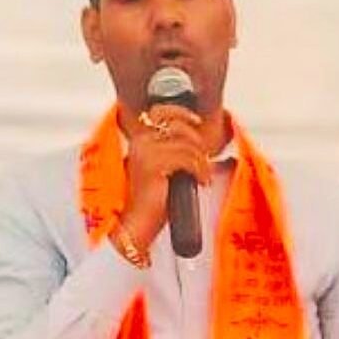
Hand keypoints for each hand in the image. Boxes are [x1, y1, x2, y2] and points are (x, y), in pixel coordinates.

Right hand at [120, 104, 209, 250]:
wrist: (136, 226)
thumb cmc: (151, 201)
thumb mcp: (163, 168)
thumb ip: (173, 150)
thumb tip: (196, 140)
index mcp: (139, 139)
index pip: (161, 111)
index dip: (182, 113)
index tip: (197, 121)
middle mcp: (140, 141)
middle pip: (178, 125)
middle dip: (196, 141)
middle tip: (203, 161)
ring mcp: (145, 151)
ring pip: (187, 145)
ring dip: (202, 162)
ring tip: (202, 177)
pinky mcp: (154, 164)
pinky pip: (189, 159)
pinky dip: (201, 170)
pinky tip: (201, 182)